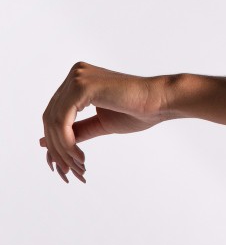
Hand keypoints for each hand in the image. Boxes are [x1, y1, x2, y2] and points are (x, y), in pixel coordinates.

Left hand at [40, 61, 165, 182]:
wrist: (160, 102)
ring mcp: (78, 78)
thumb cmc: (137, 111)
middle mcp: (75, 74)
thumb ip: (75, 129)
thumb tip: (44, 141)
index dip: (55, 141)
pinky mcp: (82, 86)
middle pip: (50, 117)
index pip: (55, 112)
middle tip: (68, 171)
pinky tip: (79, 156)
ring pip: (54, 120)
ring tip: (77, 166)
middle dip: (56, 147)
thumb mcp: (100, 123)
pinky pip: (62, 120)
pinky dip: (66, 142)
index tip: (65, 164)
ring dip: (62, 149)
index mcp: (79, 79)